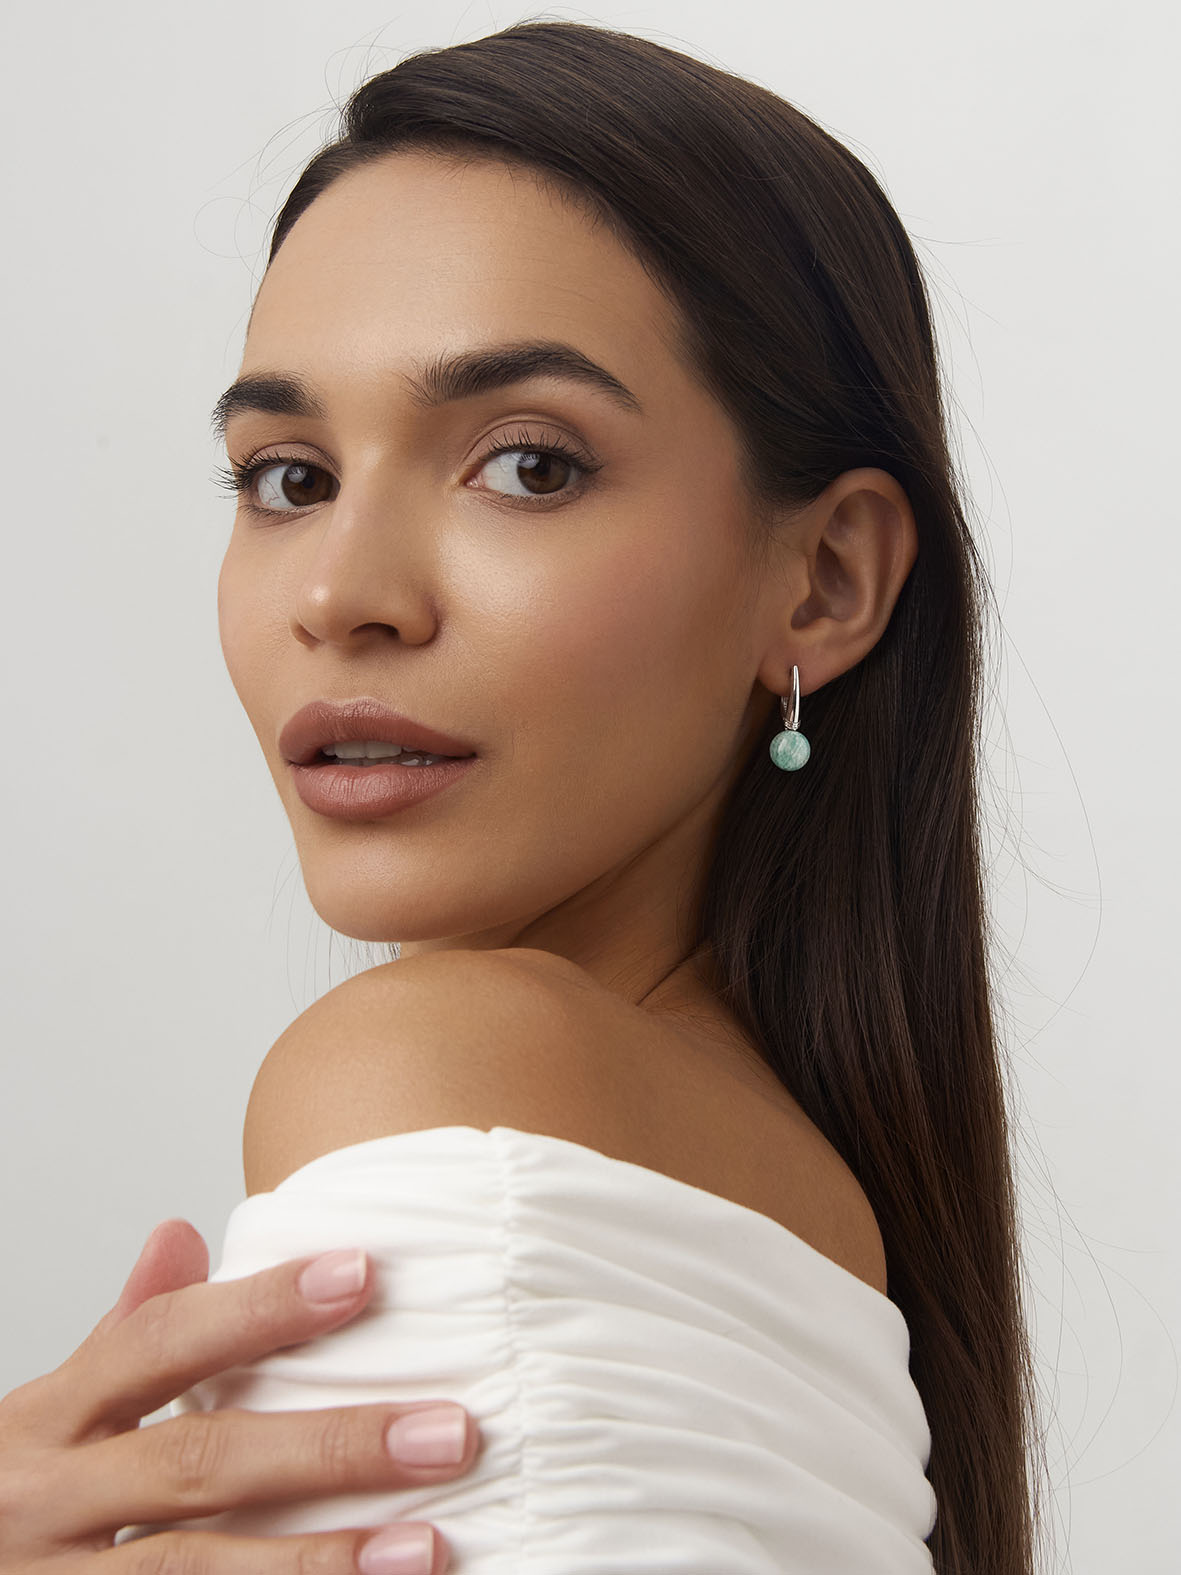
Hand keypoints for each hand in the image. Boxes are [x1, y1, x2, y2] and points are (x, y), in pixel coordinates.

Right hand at [0, 1218, 478, 1573]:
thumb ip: (122, 1338)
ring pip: (195, 1571)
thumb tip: (182, 1230)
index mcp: (44, 1419)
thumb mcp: (47, 1415)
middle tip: (448, 1432)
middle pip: (198, 1462)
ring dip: (320, 1560)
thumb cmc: (10, 1502)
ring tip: (428, 1545)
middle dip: (329, 1445)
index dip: (259, 1306)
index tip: (363, 1273)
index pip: (159, 1341)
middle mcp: (43, 1502)